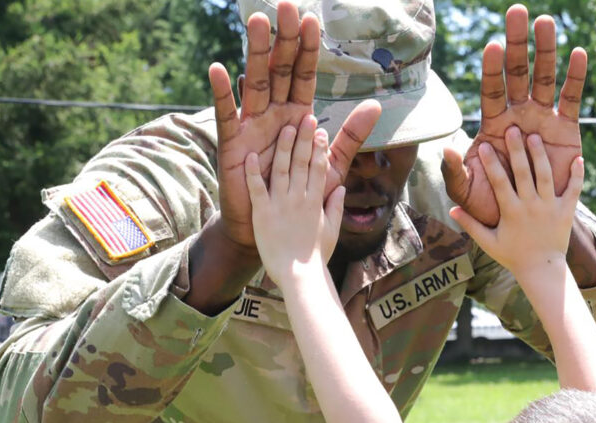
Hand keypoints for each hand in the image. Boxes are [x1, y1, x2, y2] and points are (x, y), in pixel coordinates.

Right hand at [208, 2, 379, 251]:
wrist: (271, 227)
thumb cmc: (298, 194)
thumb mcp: (328, 164)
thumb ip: (350, 135)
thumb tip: (376, 105)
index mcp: (298, 115)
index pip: (305, 74)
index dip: (309, 49)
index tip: (313, 19)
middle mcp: (275, 112)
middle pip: (280, 68)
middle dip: (284, 38)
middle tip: (285, 5)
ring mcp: (252, 124)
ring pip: (255, 81)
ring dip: (256, 51)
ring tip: (256, 21)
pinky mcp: (234, 142)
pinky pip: (228, 114)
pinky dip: (223, 93)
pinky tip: (219, 69)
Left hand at [246, 117, 344, 283]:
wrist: (300, 277)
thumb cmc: (316, 257)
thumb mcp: (332, 230)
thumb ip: (334, 206)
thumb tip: (339, 187)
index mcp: (316, 201)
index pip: (320, 168)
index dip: (320, 148)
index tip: (321, 131)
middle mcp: (300, 198)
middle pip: (303, 162)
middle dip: (304, 138)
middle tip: (306, 117)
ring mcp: (281, 204)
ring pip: (282, 168)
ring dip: (283, 147)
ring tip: (284, 127)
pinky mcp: (263, 213)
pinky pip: (257, 188)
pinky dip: (254, 171)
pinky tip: (251, 154)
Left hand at [441, 5, 586, 226]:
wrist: (525, 224)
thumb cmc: (491, 206)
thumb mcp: (467, 192)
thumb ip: (455, 173)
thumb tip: (447, 150)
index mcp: (493, 123)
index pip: (491, 88)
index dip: (492, 69)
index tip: (492, 46)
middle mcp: (518, 113)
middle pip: (517, 72)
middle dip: (517, 43)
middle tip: (517, 12)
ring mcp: (543, 118)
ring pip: (544, 78)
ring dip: (546, 50)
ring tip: (546, 22)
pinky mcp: (566, 129)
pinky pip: (571, 99)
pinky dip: (575, 77)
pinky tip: (578, 54)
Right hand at [450, 126, 582, 277]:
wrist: (542, 270)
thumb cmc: (512, 256)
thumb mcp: (488, 242)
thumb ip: (470, 224)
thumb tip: (451, 209)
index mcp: (511, 211)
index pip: (499, 182)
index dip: (491, 163)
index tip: (483, 145)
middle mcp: (531, 206)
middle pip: (523, 173)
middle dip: (517, 150)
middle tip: (513, 130)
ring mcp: (550, 207)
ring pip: (546, 176)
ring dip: (541, 156)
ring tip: (535, 137)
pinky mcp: (566, 211)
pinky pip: (574, 190)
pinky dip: (577, 175)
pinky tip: (578, 158)